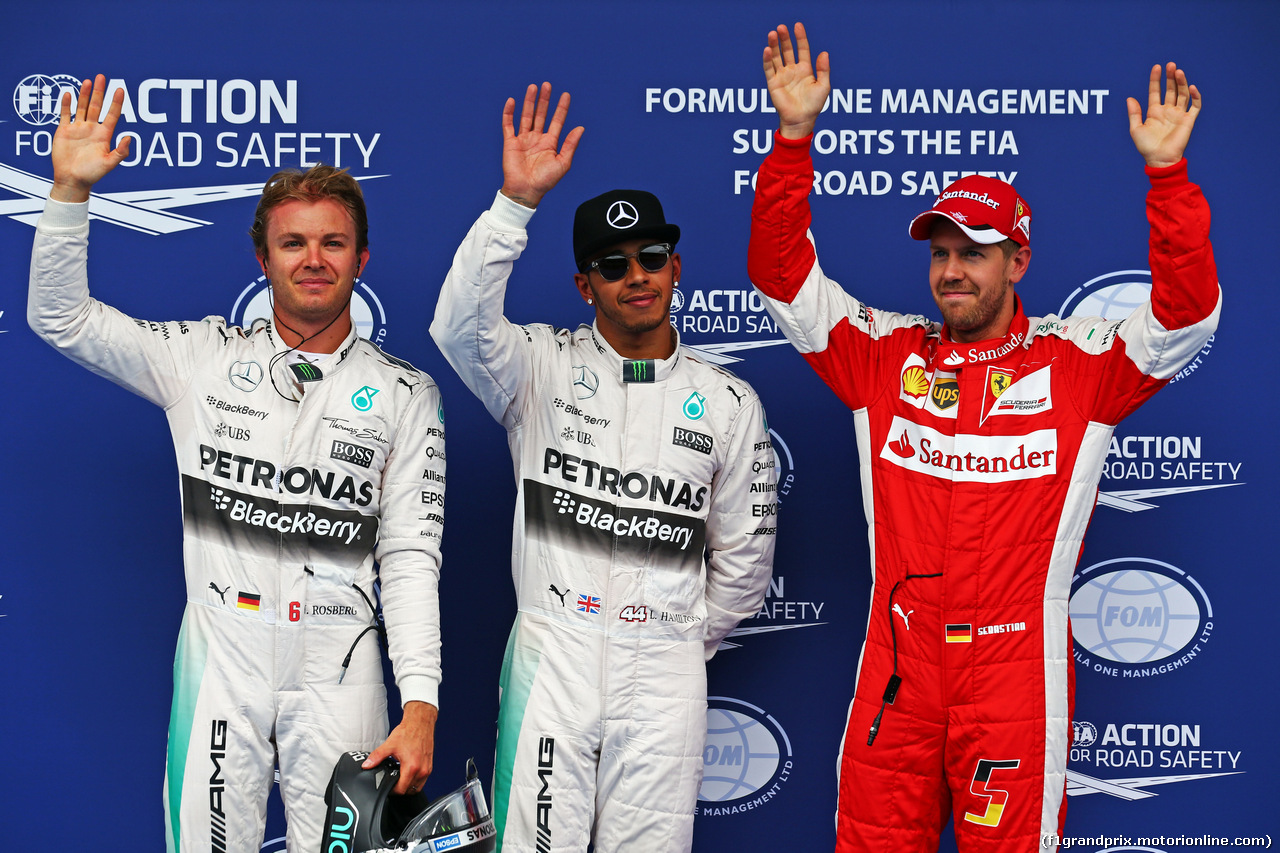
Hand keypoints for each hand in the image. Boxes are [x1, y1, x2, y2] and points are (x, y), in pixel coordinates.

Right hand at [51, 75, 130, 202]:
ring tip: (88, 81)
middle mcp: (92, 129)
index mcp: (104, 135)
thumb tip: (129, 137)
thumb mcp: (109, 163)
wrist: (72, 180)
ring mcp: (78, 129)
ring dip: (84, 94)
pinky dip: (67, 104)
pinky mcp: (64, 131)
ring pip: (82, 107)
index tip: (120, 89)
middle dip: (100, 92)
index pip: (112, 115)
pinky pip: (65, 114)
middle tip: (102, 77)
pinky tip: (69, 93)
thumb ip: (121, 152)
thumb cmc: (92, 174)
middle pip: (96, 106)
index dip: (116, 102)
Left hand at [362, 701, 436, 794]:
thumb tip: (367, 765)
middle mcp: (422, 770)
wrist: (420, 722)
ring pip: (417, 788)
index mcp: (412, 767)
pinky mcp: (430, 766)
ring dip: (408, 787)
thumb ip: (377, 756)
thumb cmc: (408, 732)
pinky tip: (408, 773)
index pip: (401, 790)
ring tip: (400, 778)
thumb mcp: (390, 745)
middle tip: (392, 782)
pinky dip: (415, 781)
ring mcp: (427, 769)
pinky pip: (422, 781)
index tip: (387, 787)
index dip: (392, 791)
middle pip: (409, 791)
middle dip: (400, 789)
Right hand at [500, 82, 583, 208]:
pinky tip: (512, 101)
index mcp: (550, 143)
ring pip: (526, 116)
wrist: (526, 191)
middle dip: (544, 100)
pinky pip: (508, 125)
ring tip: (533, 87)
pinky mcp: (510, 142)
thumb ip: (570, 144)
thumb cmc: (546, 181)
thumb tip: (581, 127)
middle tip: (547, 85)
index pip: (557, 121)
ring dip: (529, 102)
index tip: (566, 94)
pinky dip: (509, 113)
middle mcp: (537, 138)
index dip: (561, 108)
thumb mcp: (563, 163)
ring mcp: (523, 139)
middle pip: (541, 114)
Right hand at [763, 23, 829, 139]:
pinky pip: (769, 69)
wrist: (801, 120)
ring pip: (777, 57)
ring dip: (774, 45)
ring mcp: (782, 76)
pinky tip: (767, 50)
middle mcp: (792, 70)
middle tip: (781, 27)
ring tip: (772, 34)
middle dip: (784, 38)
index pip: (802, 49)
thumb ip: (823, 69)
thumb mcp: (824, 86)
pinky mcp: (773, 83)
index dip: (800, 37)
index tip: (797, 26)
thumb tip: (824, 52)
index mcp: (805, 69)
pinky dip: (767, 59)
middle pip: (787, 50)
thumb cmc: (814, 105)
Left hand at [1128, 62, 1200, 167]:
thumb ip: (1134, 113)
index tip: (1156, 67)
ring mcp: (1179, 114)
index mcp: (1154, 111)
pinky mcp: (1189, 120)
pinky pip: (1195, 106)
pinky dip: (1195, 96)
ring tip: (1178, 71)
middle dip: (1170, 77)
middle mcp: (1167, 110)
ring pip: (1182, 94)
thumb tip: (1129, 98)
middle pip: (1170, 89)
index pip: (1156, 91)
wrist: (1159, 160)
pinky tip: (1191, 87)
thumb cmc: (1146, 147)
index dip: (1156, 79)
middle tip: (1170, 65)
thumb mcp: (1135, 129)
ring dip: (1182, 82)